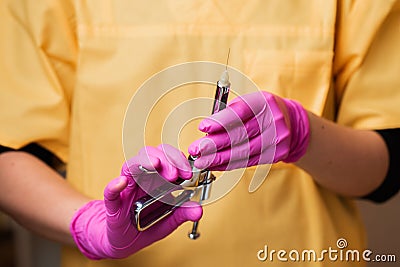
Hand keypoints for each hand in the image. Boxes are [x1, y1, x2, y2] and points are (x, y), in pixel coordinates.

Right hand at [70, 144, 201, 259]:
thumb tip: (198, 209)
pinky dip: (114, 186)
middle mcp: (141, 180)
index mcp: (157, 181)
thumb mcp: (169, 221)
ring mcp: (127, 190)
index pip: (167, 158)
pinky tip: (122, 182)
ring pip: (131, 166)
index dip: (178, 160)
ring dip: (144, 162)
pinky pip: (110, 192)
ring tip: (155, 165)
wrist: (123, 243)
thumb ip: (183, 213)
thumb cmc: (144, 227)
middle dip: (165, 159)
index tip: (188, 173)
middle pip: (150, 155)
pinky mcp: (113, 205)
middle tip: (174, 173)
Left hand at [188, 91, 309, 170]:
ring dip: (219, 158)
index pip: (240, 112)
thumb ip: (230, 112)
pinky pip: (248, 162)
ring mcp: (276, 140)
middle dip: (215, 144)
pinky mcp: (275, 155)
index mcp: (263, 102)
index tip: (204, 127)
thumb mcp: (250, 102)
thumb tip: (207, 129)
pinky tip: (215, 165)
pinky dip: (229, 165)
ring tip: (202, 161)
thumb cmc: (263, 111)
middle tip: (197, 149)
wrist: (291, 123)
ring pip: (243, 152)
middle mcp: (272, 121)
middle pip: (240, 135)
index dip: (221, 121)